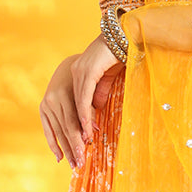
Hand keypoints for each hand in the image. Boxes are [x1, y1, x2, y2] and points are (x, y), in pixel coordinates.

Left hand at [38, 36, 122, 164]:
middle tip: (76, 158)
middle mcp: (72, 76)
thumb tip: (95, 110)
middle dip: (72, 137)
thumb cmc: (118, 54)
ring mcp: (77, 73)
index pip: (68, 109)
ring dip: (78, 131)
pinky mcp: (86, 72)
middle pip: (68, 113)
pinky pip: (83, 100)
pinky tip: (88, 130)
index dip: (68, 130)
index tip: (69, 150)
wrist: (124, 33)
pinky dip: (85, 116)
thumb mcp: (108, 78)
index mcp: (75, 77)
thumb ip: (99, 93)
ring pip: (74, 109)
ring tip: (82, 148)